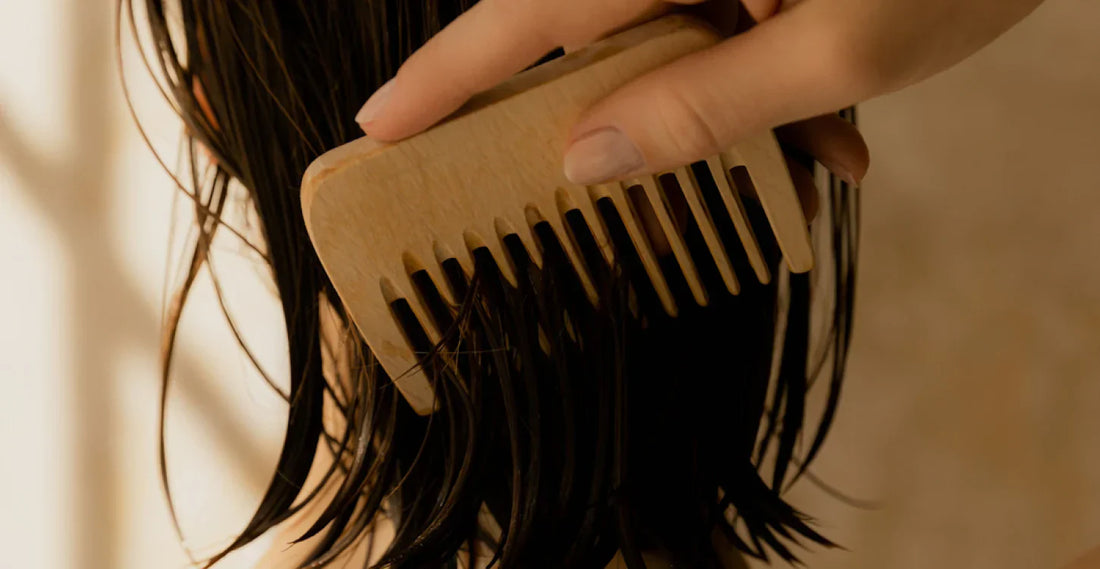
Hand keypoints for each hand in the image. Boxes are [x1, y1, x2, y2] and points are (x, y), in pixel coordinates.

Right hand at [354, 0, 1042, 185]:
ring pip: (667, 43)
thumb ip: (702, 110)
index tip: (376, 129)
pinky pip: (723, 27)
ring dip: (720, 115)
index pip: (525, 15)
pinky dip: (765, 85)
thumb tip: (585, 163)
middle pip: (591, 34)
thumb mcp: (835, 55)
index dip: (444, 78)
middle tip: (610, 189)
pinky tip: (834, 133)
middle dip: (620, 122)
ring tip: (812, 153)